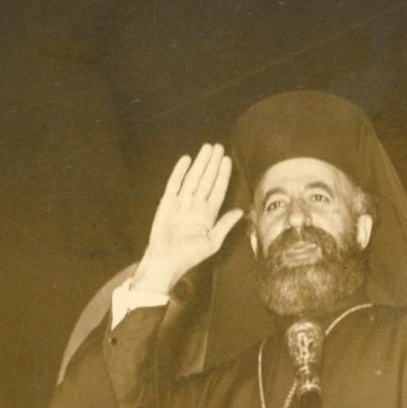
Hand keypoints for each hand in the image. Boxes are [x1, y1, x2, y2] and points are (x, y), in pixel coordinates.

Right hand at [132, 144, 243, 294]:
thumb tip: (241, 211)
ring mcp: (181, 202)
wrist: (165, 261)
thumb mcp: (212, 242)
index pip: (218, 189)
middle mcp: (196, 205)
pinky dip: (180, 171)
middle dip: (213, 163)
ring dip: (200, 163)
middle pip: (207, 179)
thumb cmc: (189, 256)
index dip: (223, 175)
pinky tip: (187, 159)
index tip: (227, 160)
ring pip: (193, 177)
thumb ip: (225, 225)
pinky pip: (174, 183)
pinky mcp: (167, 202)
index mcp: (208, 214)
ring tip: (207, 148)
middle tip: (218, 147)